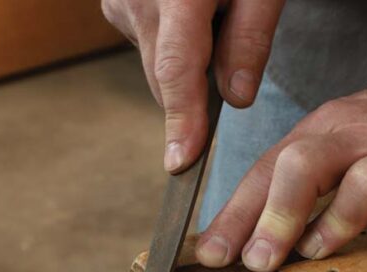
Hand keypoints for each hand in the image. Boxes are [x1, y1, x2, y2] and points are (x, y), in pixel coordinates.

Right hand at [101, 0, 283, 171]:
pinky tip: (191, 20)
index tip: (182, 161)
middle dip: (195, 96)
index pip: (177, 70)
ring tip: (214, 24)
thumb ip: (250, 38)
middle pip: (165, 75)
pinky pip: (147, 44)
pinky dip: (172, 48)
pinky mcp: (115, 2)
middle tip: (231, 76)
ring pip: (156, 64)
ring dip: (186, 67)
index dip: (182, 120)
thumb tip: (236, 98)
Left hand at [194, 58, 366, 271]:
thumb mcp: (348, 135)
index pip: (271, 168)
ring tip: (317, 251)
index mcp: (330, 127)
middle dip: (275, 215)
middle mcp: (363, 136)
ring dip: (335, 222)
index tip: (213, 254)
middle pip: (306, 165)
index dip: (237, 213)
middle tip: (258, 260)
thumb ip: (308, 175)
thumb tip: (258, 229)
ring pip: (364, 184)